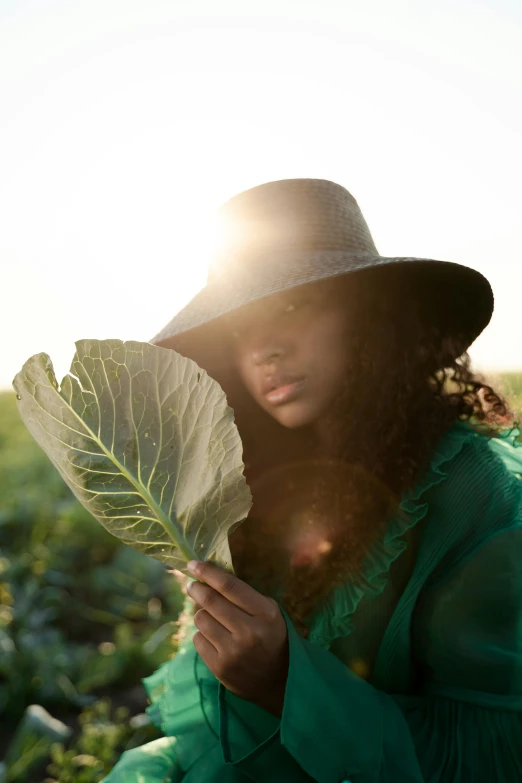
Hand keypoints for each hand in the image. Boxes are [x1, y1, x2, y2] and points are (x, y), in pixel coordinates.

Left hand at [184, 560, 287, 716]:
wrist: (278, 682)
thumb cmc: (272, 638)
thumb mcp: (269, 613)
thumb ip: (245, 596)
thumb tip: (211, 577)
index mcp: (265, 614)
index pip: (230, 586)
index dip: (208, 572)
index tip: (193, 564)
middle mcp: (249, 632)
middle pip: (211, 601)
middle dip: (197, 589)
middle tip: (192, 585)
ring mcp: (233, 652)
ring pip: (201, 619)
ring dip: (202, 614)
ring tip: (212, 618)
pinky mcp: (219, 668)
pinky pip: (198, 640)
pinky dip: (202, 634)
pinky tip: (214, 637)